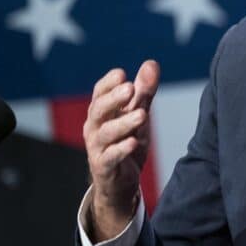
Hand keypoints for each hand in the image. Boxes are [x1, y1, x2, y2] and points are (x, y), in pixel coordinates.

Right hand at [83, 60, 159, 240]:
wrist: (120, 182)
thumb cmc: (126, 142)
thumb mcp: (137, 115)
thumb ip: (144, 92)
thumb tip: (151, 63)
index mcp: (101, 113)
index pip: (99, 93)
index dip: (108, 83)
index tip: (122, 73)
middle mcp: (94, 128)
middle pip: (99, 110)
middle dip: (114, 98)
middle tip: (130, 88)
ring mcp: (97, 148)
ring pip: (106, 133)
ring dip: (124, 122)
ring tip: (143, 114)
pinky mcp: (104, 167)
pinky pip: (110, 157)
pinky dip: (121, 149)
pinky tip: (133, 142)